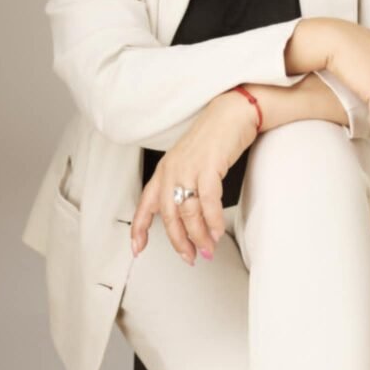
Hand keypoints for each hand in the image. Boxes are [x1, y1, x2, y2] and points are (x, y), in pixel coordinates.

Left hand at [130, 91, 257, 262]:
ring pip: (188, 213)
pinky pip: (208, 202)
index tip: (137, 248)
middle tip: (190, 257)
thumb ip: (183, 185)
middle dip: (179, 241)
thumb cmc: (214, 137)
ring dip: (199, 236)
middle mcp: (172, 170)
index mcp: (164, 170)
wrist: (232, 113)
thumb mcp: (189, 161)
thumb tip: (188, 217)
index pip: (146, 203)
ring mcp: (189, 168)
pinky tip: (218, 231)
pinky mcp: (208, 167)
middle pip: (168, 215)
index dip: (140, 228)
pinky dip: (213, 221)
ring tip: (208, 248)